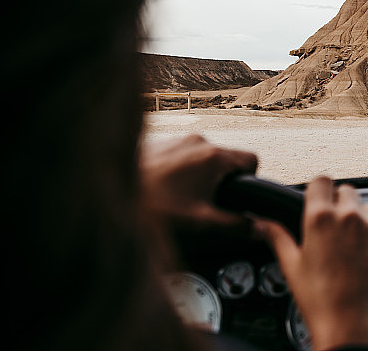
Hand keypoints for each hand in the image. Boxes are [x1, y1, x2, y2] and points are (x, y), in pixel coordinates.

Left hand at [139, 134, 257, 229]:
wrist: (108, 190)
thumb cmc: (154, 207)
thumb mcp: (200, 222)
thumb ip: (234, 225)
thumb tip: (258, 229)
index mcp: (213, 156)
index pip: (251, 159)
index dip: (249, 179)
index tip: (236, 195)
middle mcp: (198, 141)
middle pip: (227, 157)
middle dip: (222, 179)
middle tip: (206, 201)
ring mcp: (178, 139)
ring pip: (204, 155)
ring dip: (201, 174)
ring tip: (182, 196)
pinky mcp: (162, 141)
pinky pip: (184, 153)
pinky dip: (182, 169)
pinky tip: (166, 188)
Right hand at [260, 177, 367, 350]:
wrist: (352, 327)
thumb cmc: (319, 300)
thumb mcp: (291, 266)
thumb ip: (277, 236)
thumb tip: (261, 223)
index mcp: (320, 218)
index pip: (322, 180)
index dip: (320, 189)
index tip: (320, 198)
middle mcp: (350, 217)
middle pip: (347, 191)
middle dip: (341, 205)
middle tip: (334, 230)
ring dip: (361, 222)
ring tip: (352, 250)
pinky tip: (367, 261)